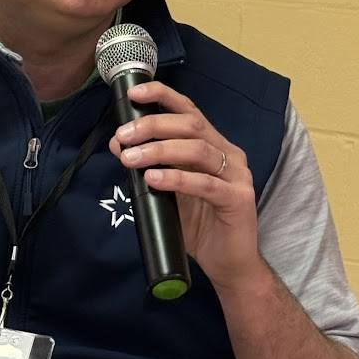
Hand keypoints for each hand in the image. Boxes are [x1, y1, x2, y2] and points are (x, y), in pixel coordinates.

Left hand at [108, 80, 262, 291]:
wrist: (230, 264)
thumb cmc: (200, 225)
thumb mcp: (168, 190)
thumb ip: (150, 166)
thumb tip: (118, 144)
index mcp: (214, 144)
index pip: (188, 110)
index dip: (162, 96)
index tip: (134, 94)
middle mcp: (228, 153)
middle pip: (191, 124)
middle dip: (153, 125)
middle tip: (124, 136)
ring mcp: (237, 175)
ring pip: (197, 149)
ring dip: (159, 150)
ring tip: (131, 159)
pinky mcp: (239, 199)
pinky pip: (206, 184)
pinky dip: (177, 178)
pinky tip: (154, 179)